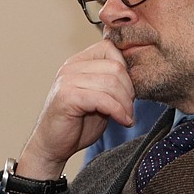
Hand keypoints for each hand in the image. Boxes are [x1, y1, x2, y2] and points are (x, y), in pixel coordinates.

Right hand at [14, 40, 138, 179]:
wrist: (54, 145)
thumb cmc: (79, 123)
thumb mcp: (102, 98)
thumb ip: (113, 83)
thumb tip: (139, 74)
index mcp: (79, 62)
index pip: (110, 48)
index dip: (127, 70)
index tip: (130, 92)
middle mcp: (71, 67)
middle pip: (115, 67)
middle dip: (130, 90)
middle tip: (129, 109)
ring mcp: (67, 80)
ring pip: (111, 83)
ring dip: (125, 104)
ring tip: (126, 117)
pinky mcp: (67, 96)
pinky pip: (103, 99)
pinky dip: (118, 111)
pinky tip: (123, 121)